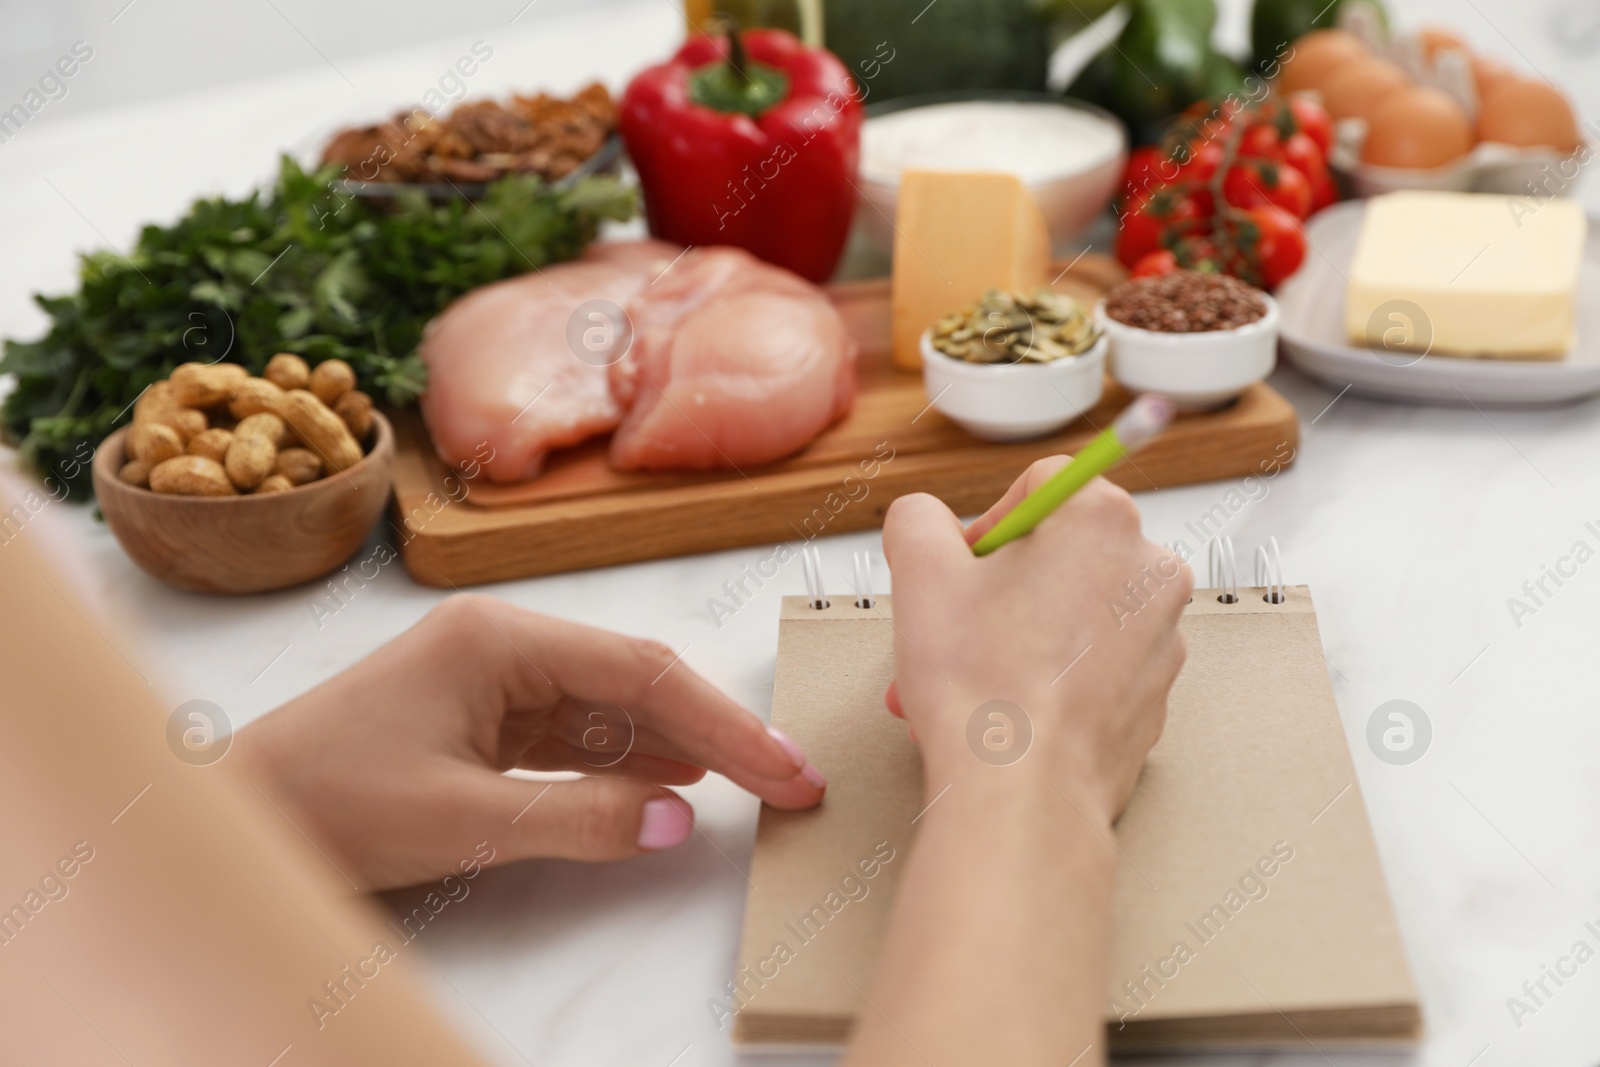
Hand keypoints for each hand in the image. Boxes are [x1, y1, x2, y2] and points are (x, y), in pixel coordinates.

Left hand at [235, 595, 825, 890]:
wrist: (235, 817)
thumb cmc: (327, 801)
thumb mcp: (461, 820)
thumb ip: (579, 818)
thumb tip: (681, 821)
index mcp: (500, 639)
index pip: (643, 675)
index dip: (726, 725)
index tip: (786, 769)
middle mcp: (503, 643)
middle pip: (637, 682)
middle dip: (715, 732)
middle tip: (789, 780)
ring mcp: (491, 679)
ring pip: (610, 709)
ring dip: (676, 746)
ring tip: (753, 782)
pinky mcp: (479, 718)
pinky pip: (572, 735)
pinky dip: (624, 761)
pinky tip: (672, 780)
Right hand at [881, 458, 1189, 823]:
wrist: (1022, 795)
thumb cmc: (983, 688)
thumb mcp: (919, 572)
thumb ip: (916, 518)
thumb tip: (924, 519)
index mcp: (1103, 519)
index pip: (1041, 486)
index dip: (989, 525)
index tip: (967, 566)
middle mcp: (1149, 571)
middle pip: (1059, 551)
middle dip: (997, 590)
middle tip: (958, 627)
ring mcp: (1162, 637)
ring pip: (1073, 612)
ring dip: (1015, 635)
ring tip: (967, 676)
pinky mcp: (1155, 693)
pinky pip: (1094, 663)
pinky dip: (1050, 675)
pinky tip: (1004, 706)